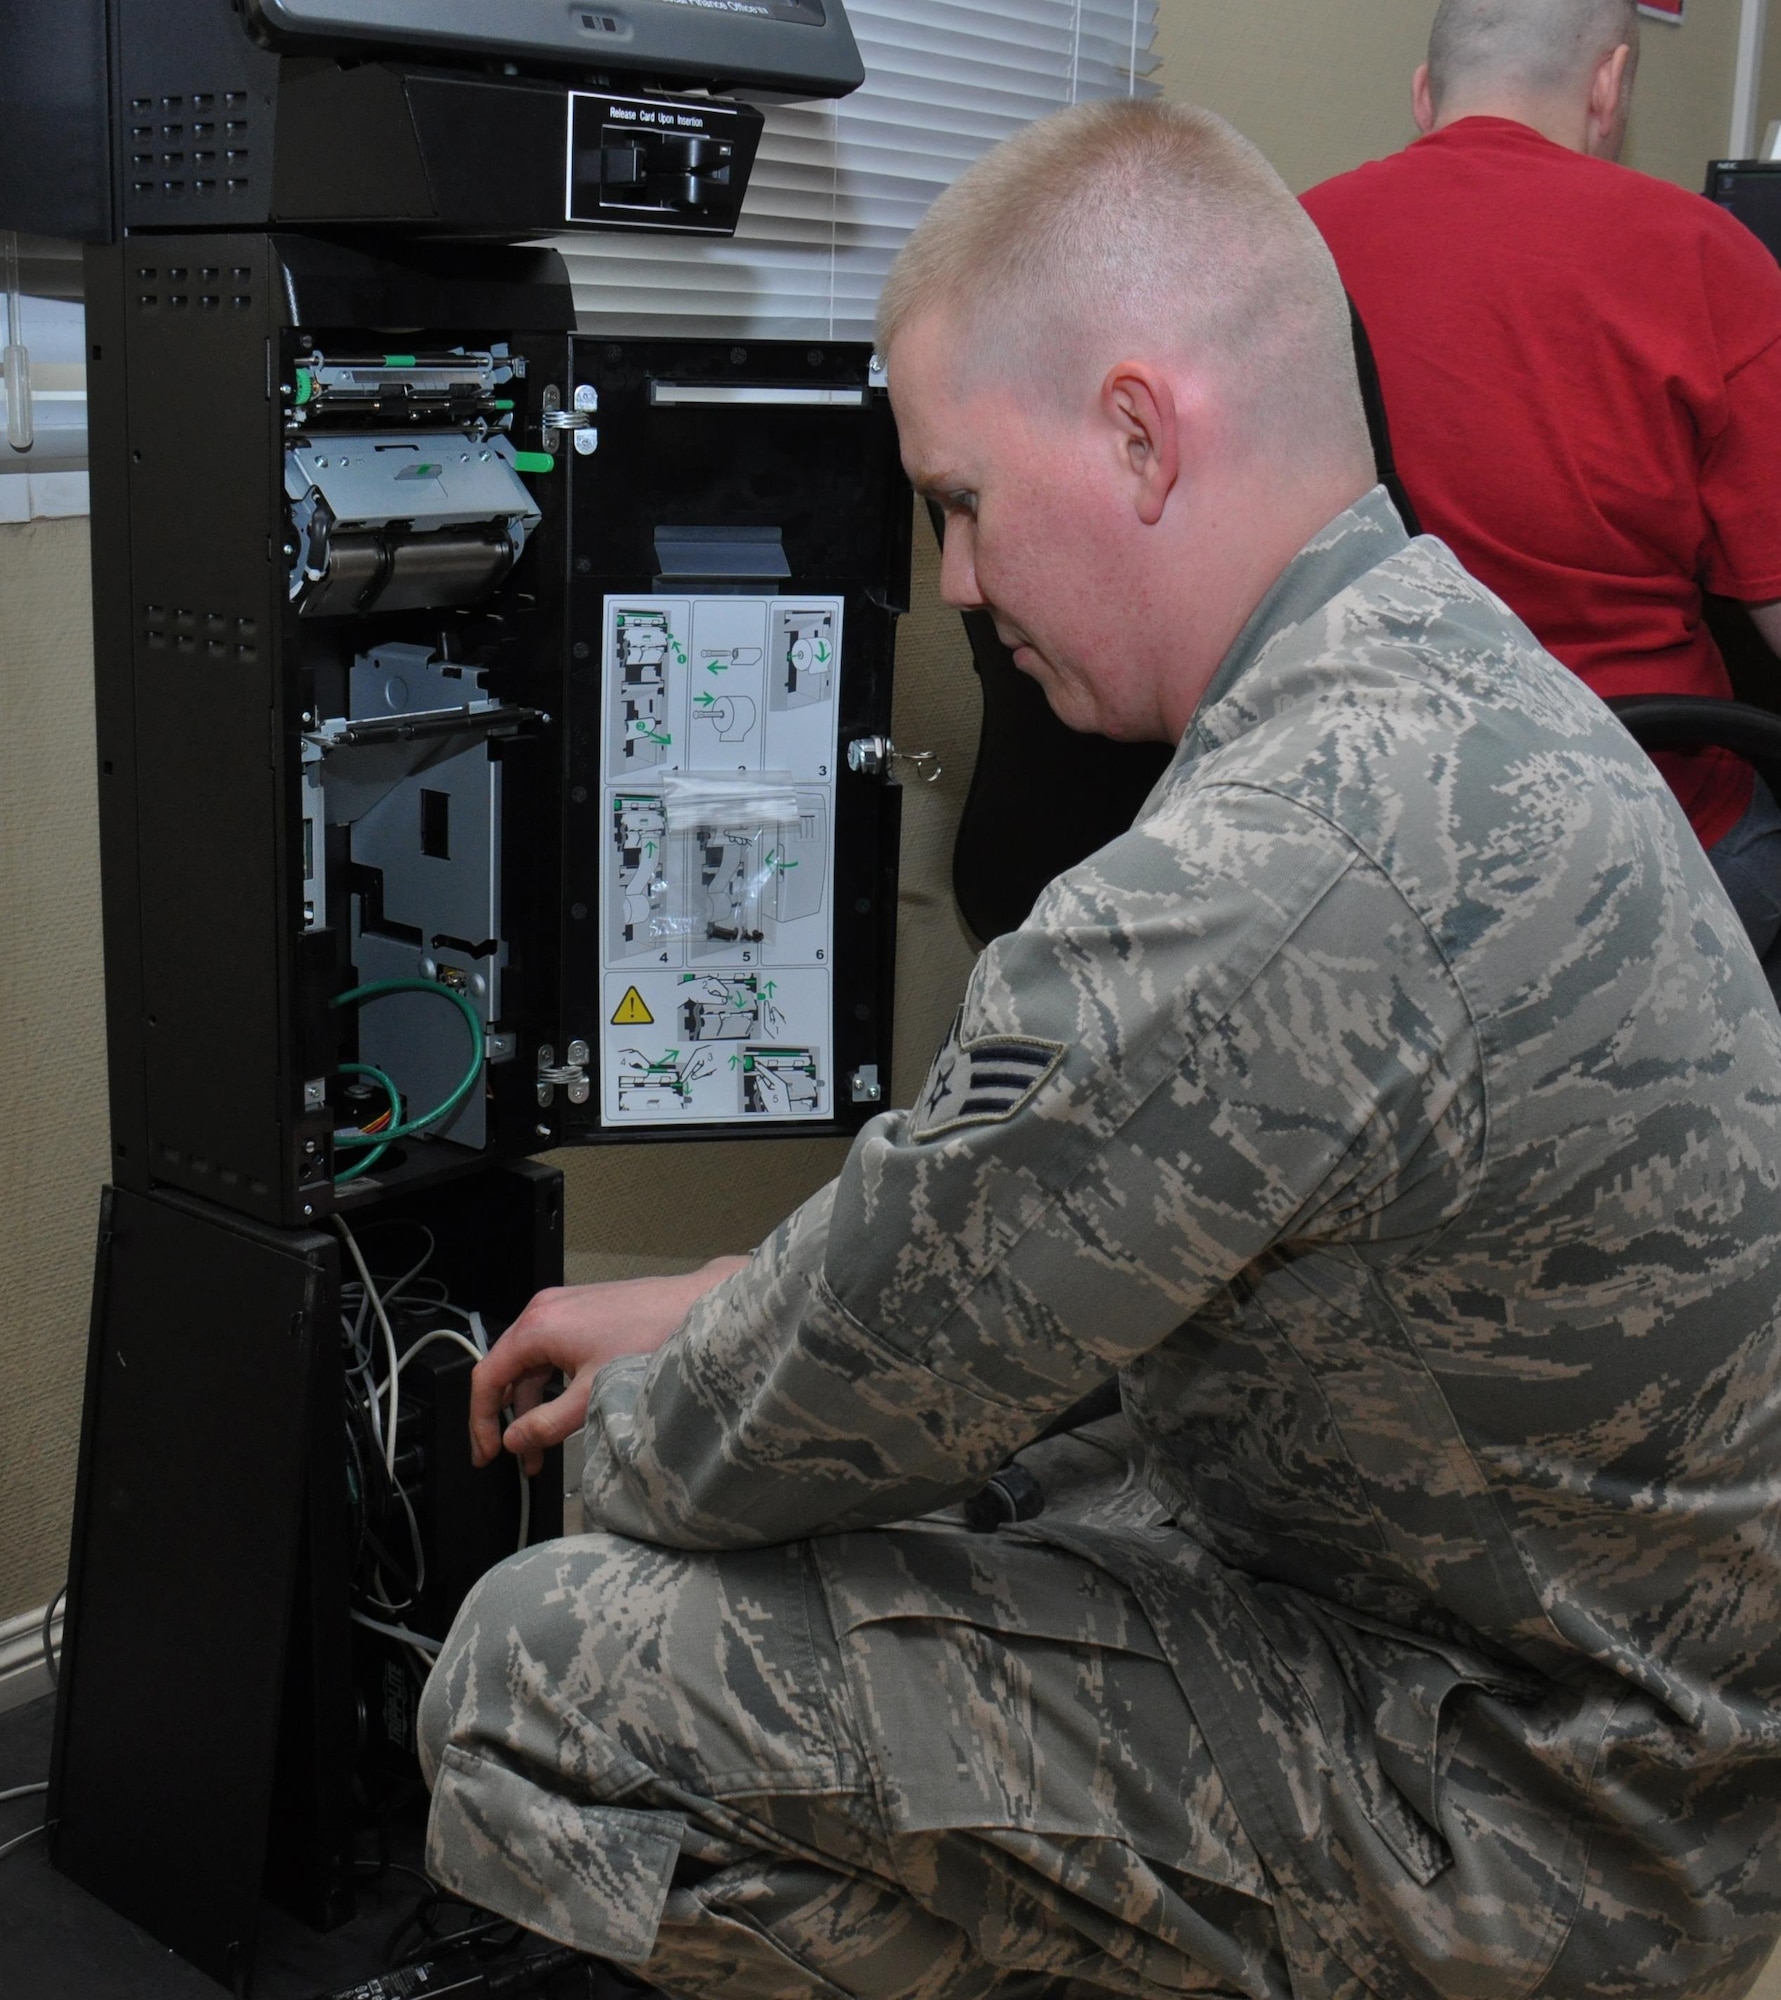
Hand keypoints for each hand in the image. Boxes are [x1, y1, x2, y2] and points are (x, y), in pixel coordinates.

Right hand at [470, 1257, 747, 1477]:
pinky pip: (552, 1353)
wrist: (697, 1306)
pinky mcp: (583, 1312)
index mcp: (538, 1325)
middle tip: (517, 1459)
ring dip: (533, 1406)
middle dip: (508, 1418)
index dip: (480, 1421)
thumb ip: (548, 1422)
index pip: (487, 1377)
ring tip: (544, 1449)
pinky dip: (553, 1386)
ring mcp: (563, 1308)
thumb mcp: (594, 1392)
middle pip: (506, 1371)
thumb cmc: (651, 1339)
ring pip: (532, 1365)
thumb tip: (514, 1442)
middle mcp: (543, 1310)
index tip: (487, 1455)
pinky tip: (564, 1414)